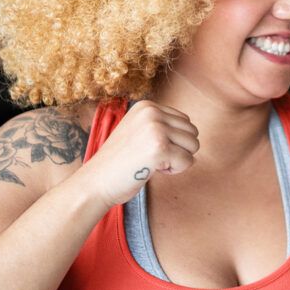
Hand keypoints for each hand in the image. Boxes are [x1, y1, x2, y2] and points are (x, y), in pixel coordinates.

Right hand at [76, 101, 199, 207]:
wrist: (95, 182)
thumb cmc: (119, 162)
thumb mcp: (139, 131)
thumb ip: (162, 125)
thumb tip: (193, 130)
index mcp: (146, 106)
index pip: (184, 121)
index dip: (172, 141)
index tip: (149, 148)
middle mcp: (152, 112)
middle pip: (192, 132)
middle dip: (178, 149)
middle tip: (151, 158)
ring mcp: (156, 129)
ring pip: (193, 146)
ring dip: (177, 160)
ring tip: (151, 162)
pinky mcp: (160, 148)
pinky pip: (188, 161)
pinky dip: (175, 170)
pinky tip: (152, 169)